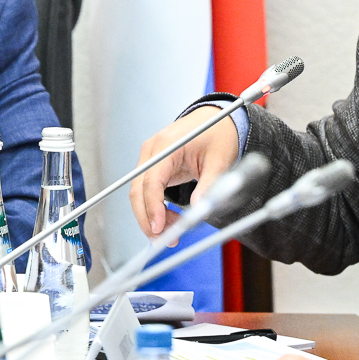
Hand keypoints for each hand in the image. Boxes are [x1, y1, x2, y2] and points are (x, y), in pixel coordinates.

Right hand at [128, 109, 242, 236]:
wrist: (218, 119)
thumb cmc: (219, 133)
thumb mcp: (220, 160)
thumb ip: (209, 185)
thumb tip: (200, 210)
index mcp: (166, 146)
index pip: (151, 181)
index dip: (153, 207)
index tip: (159, 228)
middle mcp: (152, 151)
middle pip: (138, 191)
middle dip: (147, 218)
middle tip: (162, 240)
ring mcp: (151, 159)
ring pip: (140, 194)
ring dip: (151, 216)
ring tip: (173, 232)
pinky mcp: (155, 166)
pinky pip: (148, 191)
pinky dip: (155, 208)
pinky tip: (170, 219)